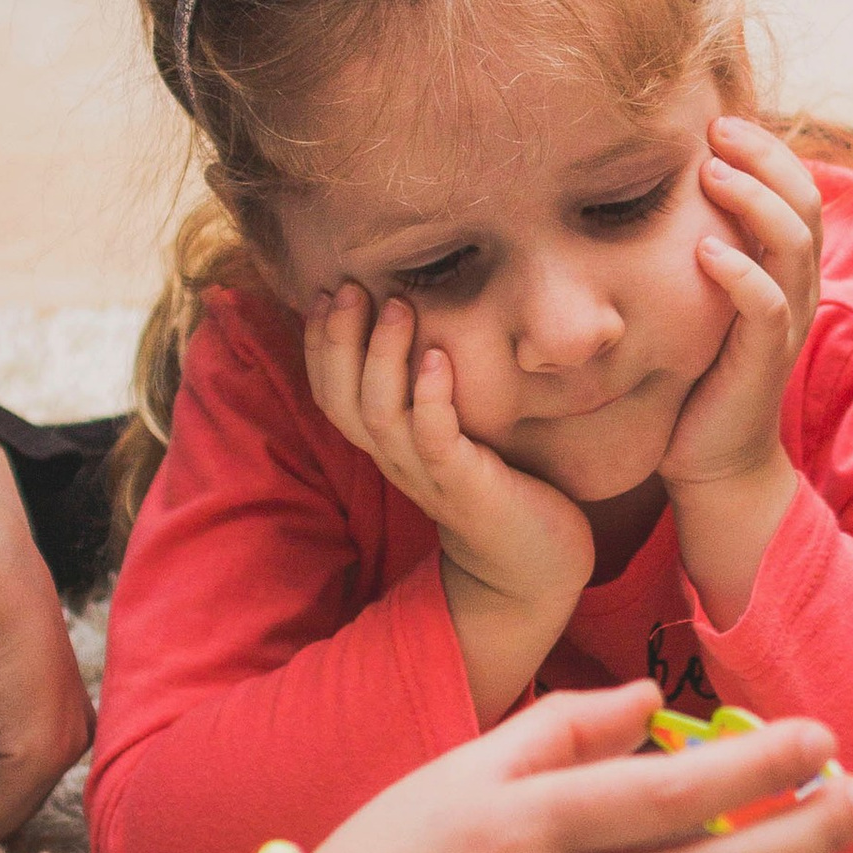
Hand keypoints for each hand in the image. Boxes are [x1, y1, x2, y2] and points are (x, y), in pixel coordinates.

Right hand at [308, 284, 591, 720]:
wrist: (533, 565)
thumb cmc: (497, 487)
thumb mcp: (451, 435)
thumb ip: (427, 394)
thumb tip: (421, 324)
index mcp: (386, 446)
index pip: (330, 393)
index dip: (320, 344)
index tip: (330, 290)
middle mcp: (395, 460)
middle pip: (343, 400)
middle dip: (339, 340)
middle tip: (350, 286)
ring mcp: (428, 475)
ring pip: (381, 415)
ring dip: (384, 357)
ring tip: (395, 305)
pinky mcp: (467, 487)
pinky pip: (437, 440)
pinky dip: (433, 399)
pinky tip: (439, 358)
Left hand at [661, 117, 819, 622]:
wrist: (712, 462)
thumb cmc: (697, 375)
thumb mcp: (698, 299)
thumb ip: (695, 247)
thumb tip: (644, 188)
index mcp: (784, 268)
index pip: (796, 189)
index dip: (767, 150)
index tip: (717, 121)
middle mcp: (796, 289)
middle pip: (805, 202)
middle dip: (765, 158)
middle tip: (716, 130)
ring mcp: (785, 326)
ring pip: (794, 244)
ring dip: (754, 202)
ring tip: (710, 173)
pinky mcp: (765, 363)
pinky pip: (769, 307)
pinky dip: (741, 273)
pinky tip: (704, 250)